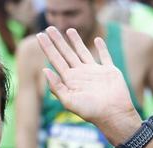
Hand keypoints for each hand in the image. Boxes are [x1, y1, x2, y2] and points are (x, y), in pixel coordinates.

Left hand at [36, 27, 141, 143]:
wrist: (113, 114)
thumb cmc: (91, 111)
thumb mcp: (69, 101)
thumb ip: (56, 86)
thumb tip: (44, 70)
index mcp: (70, 80)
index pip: (55, 60)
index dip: (47, 48)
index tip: (40, 36)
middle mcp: (80, 74)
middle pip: (66, 53)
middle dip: (58, 41)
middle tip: (49, 27)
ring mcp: (94, 71)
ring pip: (83, 52)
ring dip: (76, 41)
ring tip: (68, 30)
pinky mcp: (109, 70)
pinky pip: (105, 56)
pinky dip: (102, 48)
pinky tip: (98, 40)